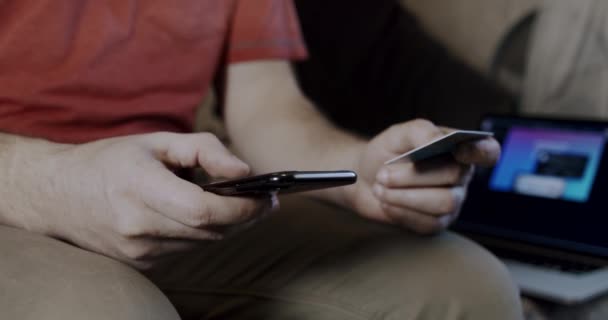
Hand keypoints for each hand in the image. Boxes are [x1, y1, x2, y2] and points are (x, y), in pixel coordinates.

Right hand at [7, 132, 271, 267]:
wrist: (57, 195)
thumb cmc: (109, 161)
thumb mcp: (157, 141)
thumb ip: (205, 150)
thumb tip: (245, 172)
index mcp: (138, 186)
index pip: (202, 210)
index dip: (242, 208)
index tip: (266, 198)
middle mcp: (136, 225)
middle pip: (210, 230)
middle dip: (245, 217)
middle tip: (264, 200)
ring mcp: (136, 250)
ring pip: (203, 242)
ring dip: (227, 226)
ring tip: (240, 205)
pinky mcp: (140, 263)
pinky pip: (187, 250)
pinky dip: (204, 233)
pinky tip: (207, 217)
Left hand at [349, 119, 499, 234]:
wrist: (365, 178)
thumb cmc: (386, 153)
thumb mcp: (399, 134)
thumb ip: (420, 132)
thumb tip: (436, 140)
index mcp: (458, 149)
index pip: (487, 151)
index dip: (480, 152)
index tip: (458, 151)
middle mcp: (460, 176)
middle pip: (454, 176)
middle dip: (414, 176)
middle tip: (382, 174)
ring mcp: (452, 202)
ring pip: (443, 203)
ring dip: (406, 196)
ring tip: (380, 188)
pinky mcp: (437, 223)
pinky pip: (428, 223)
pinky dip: (402, 212)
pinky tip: (386, 203)